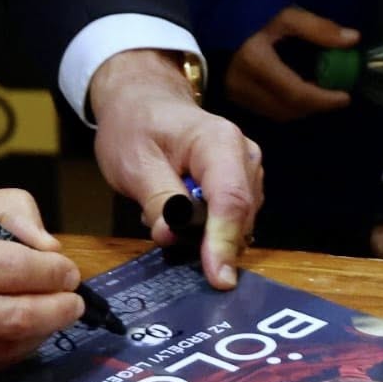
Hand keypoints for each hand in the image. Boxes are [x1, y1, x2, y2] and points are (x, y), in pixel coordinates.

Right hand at [0, 191, 83, 381]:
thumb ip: (0, 211)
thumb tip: (45, 244)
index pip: (14, 269)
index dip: (53, 271)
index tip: (67, 268)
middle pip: (17, 318)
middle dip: (59, 308)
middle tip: (73, 299)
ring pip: (6, 348)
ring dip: (41, 332)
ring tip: (53, 314)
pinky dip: (11, 351)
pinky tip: (19, 333)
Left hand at [89, 49, 263, 288]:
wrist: (143, 102)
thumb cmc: (136, 126)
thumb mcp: (133, 161)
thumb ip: (156, 200)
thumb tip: (173, 237)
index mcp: (219, 142)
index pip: (230, 200)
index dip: (224, 243)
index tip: (218, 279)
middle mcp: (245, 156)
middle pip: (239, 216)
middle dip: (210, 242)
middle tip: (165, 234)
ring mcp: (248, 171)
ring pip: (239, 222)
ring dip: (206, 234)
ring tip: (164, 210)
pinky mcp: (244, 185)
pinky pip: (233, 219)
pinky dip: (208, 228)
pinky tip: (180, 213)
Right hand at [224, 6, 358, 121]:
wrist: (208, 8)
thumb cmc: (246, 7)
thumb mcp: (284, 13)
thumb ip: (318, 29)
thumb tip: (353, 40)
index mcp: (256, 62)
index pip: (296, 93)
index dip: (323, 99)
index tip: (346, 96)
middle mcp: (242, 84)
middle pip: (287, 109)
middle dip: (315, 106)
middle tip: (335, 94)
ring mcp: (233, 91)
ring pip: (275, 113)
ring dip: (300, 108)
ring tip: (318, 91)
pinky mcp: (230, 93)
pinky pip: (263, 108)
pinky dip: (284, 105)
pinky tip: (295, 89)